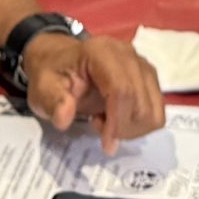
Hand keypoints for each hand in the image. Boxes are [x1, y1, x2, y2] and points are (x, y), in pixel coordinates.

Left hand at [24, 32, 165, 153]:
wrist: (59, 59)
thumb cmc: (51, 73)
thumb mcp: (42, 88)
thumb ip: (52, 102)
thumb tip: (64, 118)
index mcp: (101, 52)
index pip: (122, 90)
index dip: (118, 122)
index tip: (106, 145)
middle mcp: (128, 55)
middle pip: (142, 103)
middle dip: (123, 128)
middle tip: (97, 126)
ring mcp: (142, 65)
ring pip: (154, 110)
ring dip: (132, 127)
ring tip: (106, 119)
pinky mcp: (149, 77)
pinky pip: (156, 110)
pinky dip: (139, 123)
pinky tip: (117, 116)